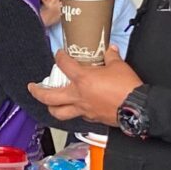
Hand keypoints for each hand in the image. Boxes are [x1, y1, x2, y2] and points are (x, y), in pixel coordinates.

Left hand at [27, 46, 143, 124]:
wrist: (138, 108)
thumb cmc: (128, 88)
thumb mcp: (119, 66)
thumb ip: (111, 57)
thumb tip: (110, 50)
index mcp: (83, 80)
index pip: (64, 65)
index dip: (59, 57)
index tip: (58, 54)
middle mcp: (79, 96)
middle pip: (50, 97)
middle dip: (37, 92)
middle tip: (32, 87)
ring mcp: (83, 109)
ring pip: (59, 113)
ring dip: (51, 108)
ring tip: (48, 103)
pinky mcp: (92, 118)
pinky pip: (77, 116)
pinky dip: (73, 111)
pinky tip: (75, 107)